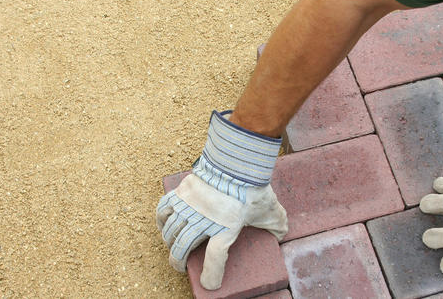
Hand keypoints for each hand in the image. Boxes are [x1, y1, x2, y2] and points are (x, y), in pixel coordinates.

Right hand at [156, 111, 287, 289]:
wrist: (236, 158)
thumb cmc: (253, 185)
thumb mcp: (270, 208)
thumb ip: (276, 224)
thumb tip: (281, 234)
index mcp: (227, 226)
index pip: (216, 257)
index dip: (211, 274)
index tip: (210, 285)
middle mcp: (205, 218)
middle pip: (182, 247)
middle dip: (178, 262)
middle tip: (181, 267)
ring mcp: (191, 205)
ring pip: (171, 231)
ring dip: (169, 243)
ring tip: (173, 248)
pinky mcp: (182, 192)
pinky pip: (164, 210)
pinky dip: (160, 221)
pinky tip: (163, 226)